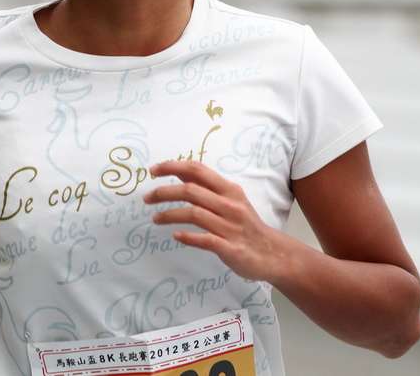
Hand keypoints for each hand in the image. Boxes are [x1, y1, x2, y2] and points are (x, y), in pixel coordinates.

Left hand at [143, 159, 286, 281]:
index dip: (173, 166)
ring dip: (169, 214)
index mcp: (229, 189)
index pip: (197, 170)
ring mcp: (230, 226)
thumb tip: (180, 174)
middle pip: (191, 191)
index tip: (153, 170)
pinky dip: (188, 237)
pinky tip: (176, 236)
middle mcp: (229, 204)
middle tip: (146, 198)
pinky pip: (204, 240)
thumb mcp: (231, 200)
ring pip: (194, 214)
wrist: (273, 253)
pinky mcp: (230, 247)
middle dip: (164, 192)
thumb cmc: (247, 224)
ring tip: (155, 218)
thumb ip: (207, 188)